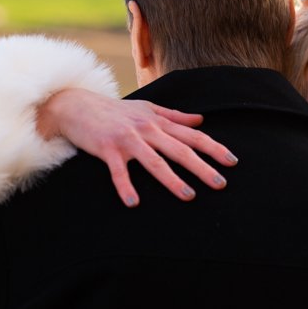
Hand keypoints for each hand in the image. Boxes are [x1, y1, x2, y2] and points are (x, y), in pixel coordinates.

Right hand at [37, 88, 237, 206]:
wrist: (75, 105)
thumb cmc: (115, 111)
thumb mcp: (148, 108)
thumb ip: (175, 116)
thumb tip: (201, 119)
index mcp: (159, 122)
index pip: (192, 136)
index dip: (213, 148)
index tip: (232, 162)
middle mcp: (147, 129)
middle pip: (180, 150)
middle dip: (202, 167)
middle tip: (220, 183)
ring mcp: (128, 140)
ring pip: (155, 161)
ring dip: (172, 180)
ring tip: (189, 196)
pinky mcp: (107, 149)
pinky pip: (118, 171)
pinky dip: (125, 186)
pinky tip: (134, 203)